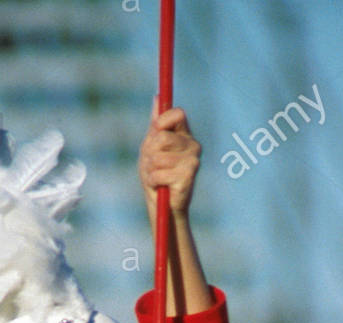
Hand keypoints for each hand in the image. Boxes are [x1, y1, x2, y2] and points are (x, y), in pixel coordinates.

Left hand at [138, 102, 200, 218]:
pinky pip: (159, 173)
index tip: (154, 134)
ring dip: (150, 170)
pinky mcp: (189, 176)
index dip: (161, 123)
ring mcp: (193, 160)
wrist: (162, 206)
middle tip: (152, 165)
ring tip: (156, 178)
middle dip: (149, 153)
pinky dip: (154, 181)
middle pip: (161, 138)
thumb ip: (155, 124)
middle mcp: (192, 144)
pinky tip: (161, 186)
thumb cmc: (155, 176)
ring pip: (158, 157)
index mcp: (184, 134)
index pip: (176, 114)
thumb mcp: (150, 147)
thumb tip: (157, 97)